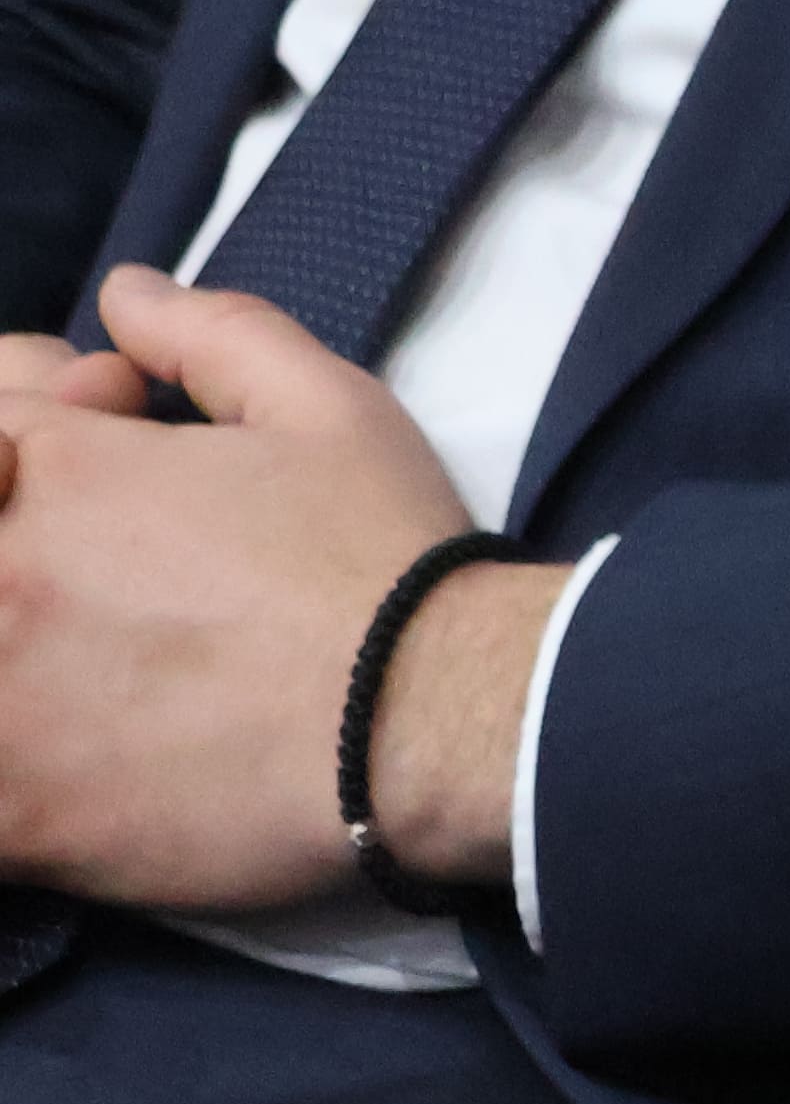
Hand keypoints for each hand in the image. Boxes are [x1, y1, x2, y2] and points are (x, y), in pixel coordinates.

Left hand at [0, 270, 554, 909]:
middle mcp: (1, 578)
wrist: (432, 716)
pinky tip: (69, 754)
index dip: (31, 424)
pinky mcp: (12, 812)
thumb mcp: (327, 406)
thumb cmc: (384, 556)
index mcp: (61, 470)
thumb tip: (126, 291)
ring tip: (88, 662)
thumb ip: (212, 332)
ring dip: (16, 647)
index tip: (106, 442)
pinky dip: (15, 762)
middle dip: (22, 528)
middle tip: (103, 570)